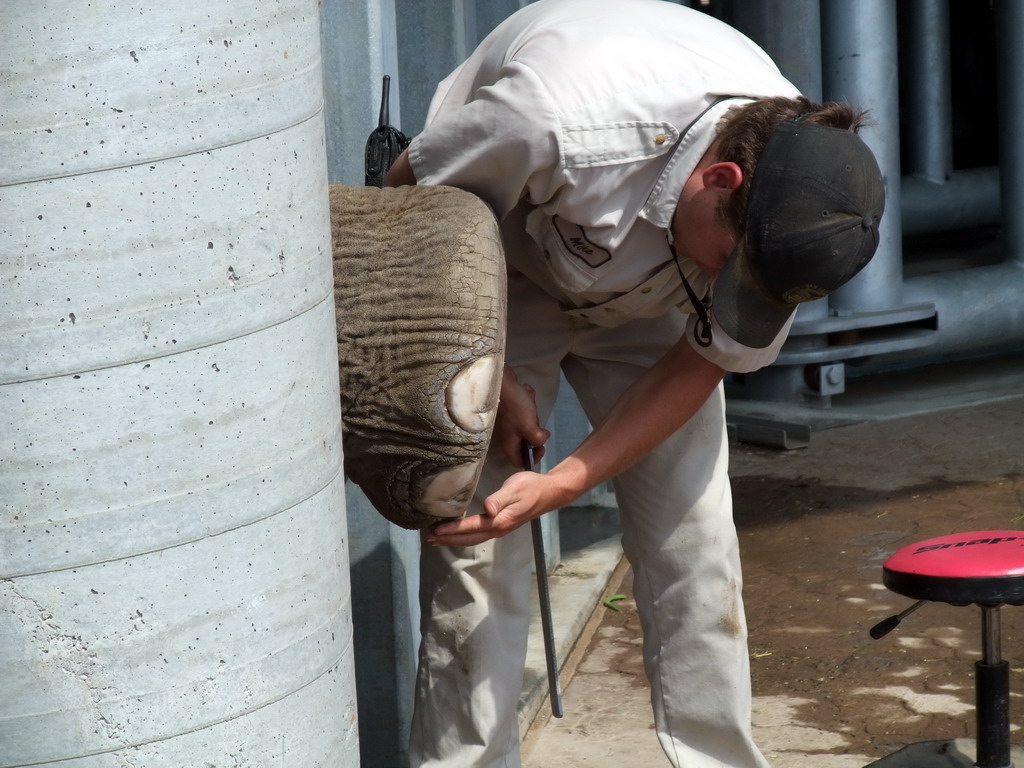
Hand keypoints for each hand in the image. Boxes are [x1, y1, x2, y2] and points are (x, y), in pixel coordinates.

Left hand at [425, 469, 562, 546]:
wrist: (549, 492)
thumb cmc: (531, 486)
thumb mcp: (514, 488)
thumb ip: (500, 499)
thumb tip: (487, 510)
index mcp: (499, 521)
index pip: (470, 527)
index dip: (452, 530)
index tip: (435, 530)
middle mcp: (498, 528)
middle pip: (469, 538)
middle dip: (448, 539)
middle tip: (428, 538)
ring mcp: (501, 528)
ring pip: (473, 538)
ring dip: (455, 539)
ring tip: (438, 539)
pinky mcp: (502, 525)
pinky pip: (479, 534)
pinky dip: (465, 535)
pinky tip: (459, 533)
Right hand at [493, 367, 549, 466]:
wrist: (503, 382)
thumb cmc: (516, 408)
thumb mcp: (530, 427)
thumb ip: (538, 440)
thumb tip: (543, 439)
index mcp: (509, 444)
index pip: (520, 462)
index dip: (532, 458)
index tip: (542, 447)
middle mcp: (508, 436)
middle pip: (526, 444)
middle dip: (535, 433)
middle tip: (537, 424)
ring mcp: (510, 423)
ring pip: (528, 427)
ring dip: (533, 417)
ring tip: (530, 406)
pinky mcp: (512, 411)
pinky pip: (525, 412)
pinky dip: (529, 405)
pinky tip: (527, 397)